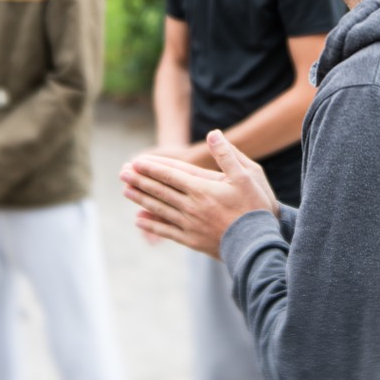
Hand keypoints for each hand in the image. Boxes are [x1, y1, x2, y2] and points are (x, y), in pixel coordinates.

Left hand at [120, 130, 278, 257]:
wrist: (258, 245)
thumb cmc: (255, 207)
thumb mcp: (247, 175)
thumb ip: (227, 154)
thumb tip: (213, 133)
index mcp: (203, 189)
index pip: (171, 174)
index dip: (152, 167)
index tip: (135, 161)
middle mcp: (191, 206)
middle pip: (160, 191)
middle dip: (140, 180)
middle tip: (122, 173)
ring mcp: (190, 225)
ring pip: (159, 209)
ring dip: (141, 199)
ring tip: (125, 191)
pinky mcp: (193, 241)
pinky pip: (166, 231)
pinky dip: (151, 224)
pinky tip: (139, 220)